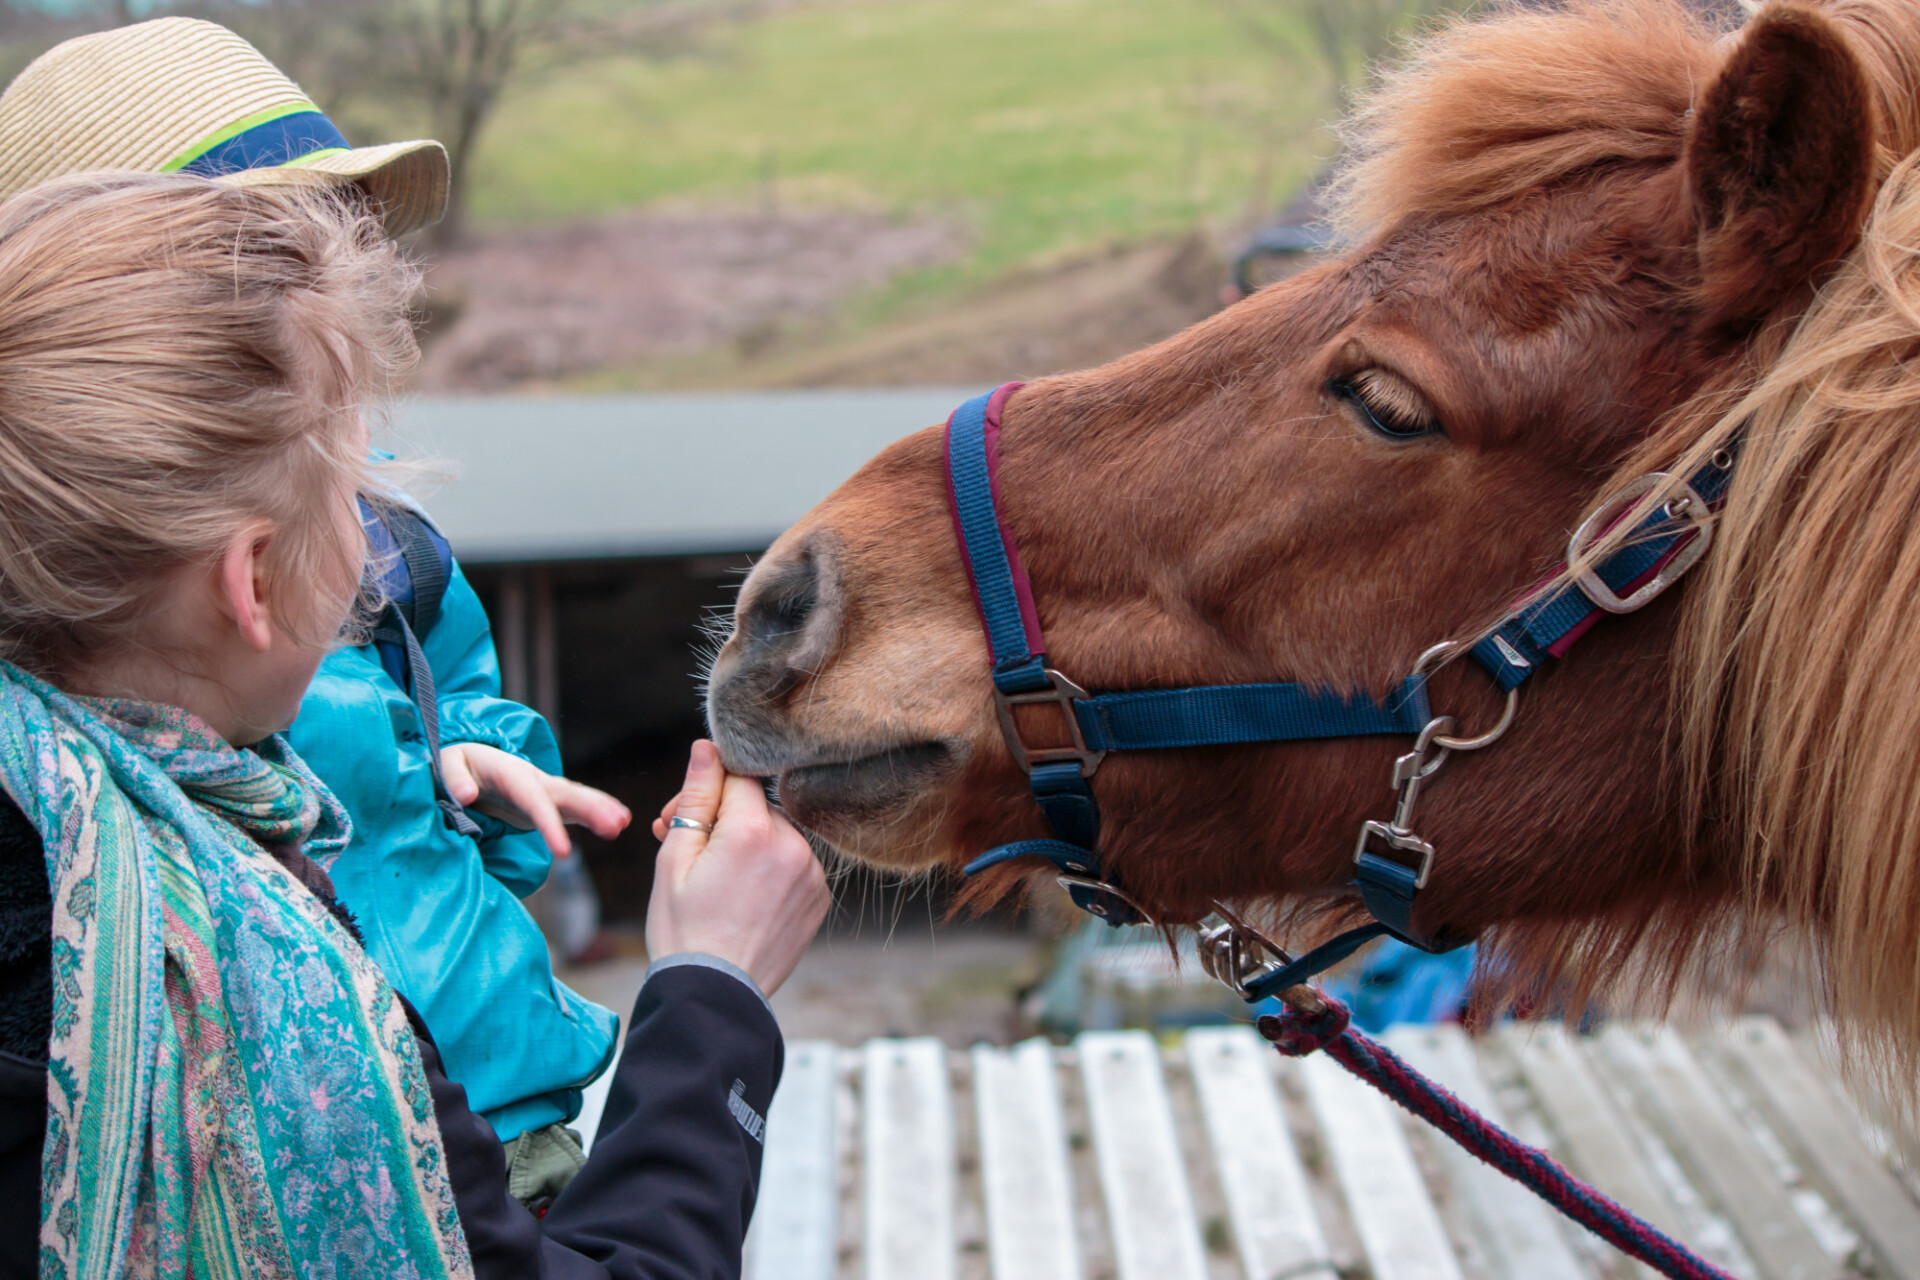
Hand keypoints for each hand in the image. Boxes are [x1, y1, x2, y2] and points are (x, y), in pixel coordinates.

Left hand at [440, 742, 631, 856]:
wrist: (466, 761)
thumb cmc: (455, 764)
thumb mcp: (446, 764)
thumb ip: (454, 778)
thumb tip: (465, 796)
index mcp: (511, 773)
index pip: (534, 800)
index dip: (550, 825)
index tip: (564, 853)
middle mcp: (533, 779)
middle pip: (566, 794)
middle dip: (591, 809)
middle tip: (616, 825)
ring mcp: (542, 790)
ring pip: (576, 799)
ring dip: (600, 810)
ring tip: (623, 824)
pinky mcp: (545, 802)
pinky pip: (574, 808)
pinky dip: (596, 813)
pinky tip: (618, 824)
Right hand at [645, 740, 828, 997]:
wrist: (714, 998)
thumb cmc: (683, 930)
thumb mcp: (675, 859)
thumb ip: (695, 797)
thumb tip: (707, 747)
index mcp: (755, 831)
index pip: (737, 776)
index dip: (705, 790)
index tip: (679, 817)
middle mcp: (795, 847)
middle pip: (758, 806)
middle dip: (723, 818)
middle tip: (686, 849)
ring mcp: (813, 875)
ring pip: (777, 834)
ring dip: (749, 843)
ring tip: (713, 879)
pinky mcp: (820, 898)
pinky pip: (794, 864)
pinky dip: (771, 870)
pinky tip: (742, 897)